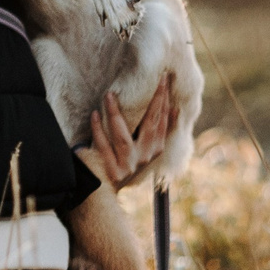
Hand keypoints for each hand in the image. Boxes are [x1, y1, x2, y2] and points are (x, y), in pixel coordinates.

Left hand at [78, 74, 175, 191]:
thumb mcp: (145, 149)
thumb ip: (159, 131)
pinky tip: (94, 114)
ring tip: (109, 95)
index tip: (165, 79)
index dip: (164, 100)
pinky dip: (97, 129)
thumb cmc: (124, 162)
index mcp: (154, 151)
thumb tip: (175, 108)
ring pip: (122, 137)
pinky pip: (101, 146)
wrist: (103, 191)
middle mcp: (144, 159)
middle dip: (153, 101)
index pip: (161, 122)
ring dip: (114, 114)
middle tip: (153, 78)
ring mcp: (127, 166)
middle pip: (149, 126)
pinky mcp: (108, 170)